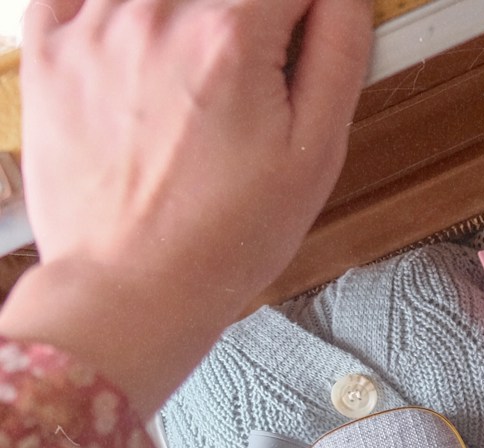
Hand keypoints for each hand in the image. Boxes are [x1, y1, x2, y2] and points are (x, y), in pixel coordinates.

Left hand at [0, 0, 370, 414]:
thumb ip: (340, 51)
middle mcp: (158, 14)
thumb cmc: (225, 237)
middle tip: (254, 86)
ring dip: (191, 21)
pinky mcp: (49, 48)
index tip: (305, 41)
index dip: (310, 11)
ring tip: (201, 87)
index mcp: (230, 34)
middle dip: (252, 24)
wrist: (131, 288)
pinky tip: (142, 47)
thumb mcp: (316, 152)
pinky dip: (117, 10)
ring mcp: (94, 25)